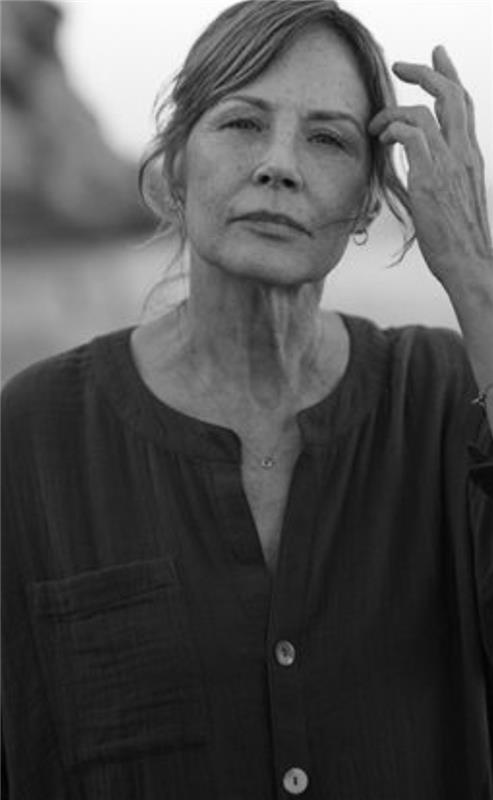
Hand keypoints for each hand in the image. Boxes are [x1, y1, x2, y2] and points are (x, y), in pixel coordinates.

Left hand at [369, 46, 491, 294]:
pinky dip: (392, 129)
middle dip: (426, 71)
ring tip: (376, 126)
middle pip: (451, 93)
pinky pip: (410, 133)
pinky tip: (382, 140)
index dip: (450, 77)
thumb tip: (426, 174)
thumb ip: (446, 179)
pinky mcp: (431, 176)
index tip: (437, 60)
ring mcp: (449, 163)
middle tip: (402, 66)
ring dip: (393, 111)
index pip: (465, 105)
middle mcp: (464, 153)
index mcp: (471, 157)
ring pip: (424, 110)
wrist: (469, 263)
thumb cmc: (459, 241)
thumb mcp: (458, 201)